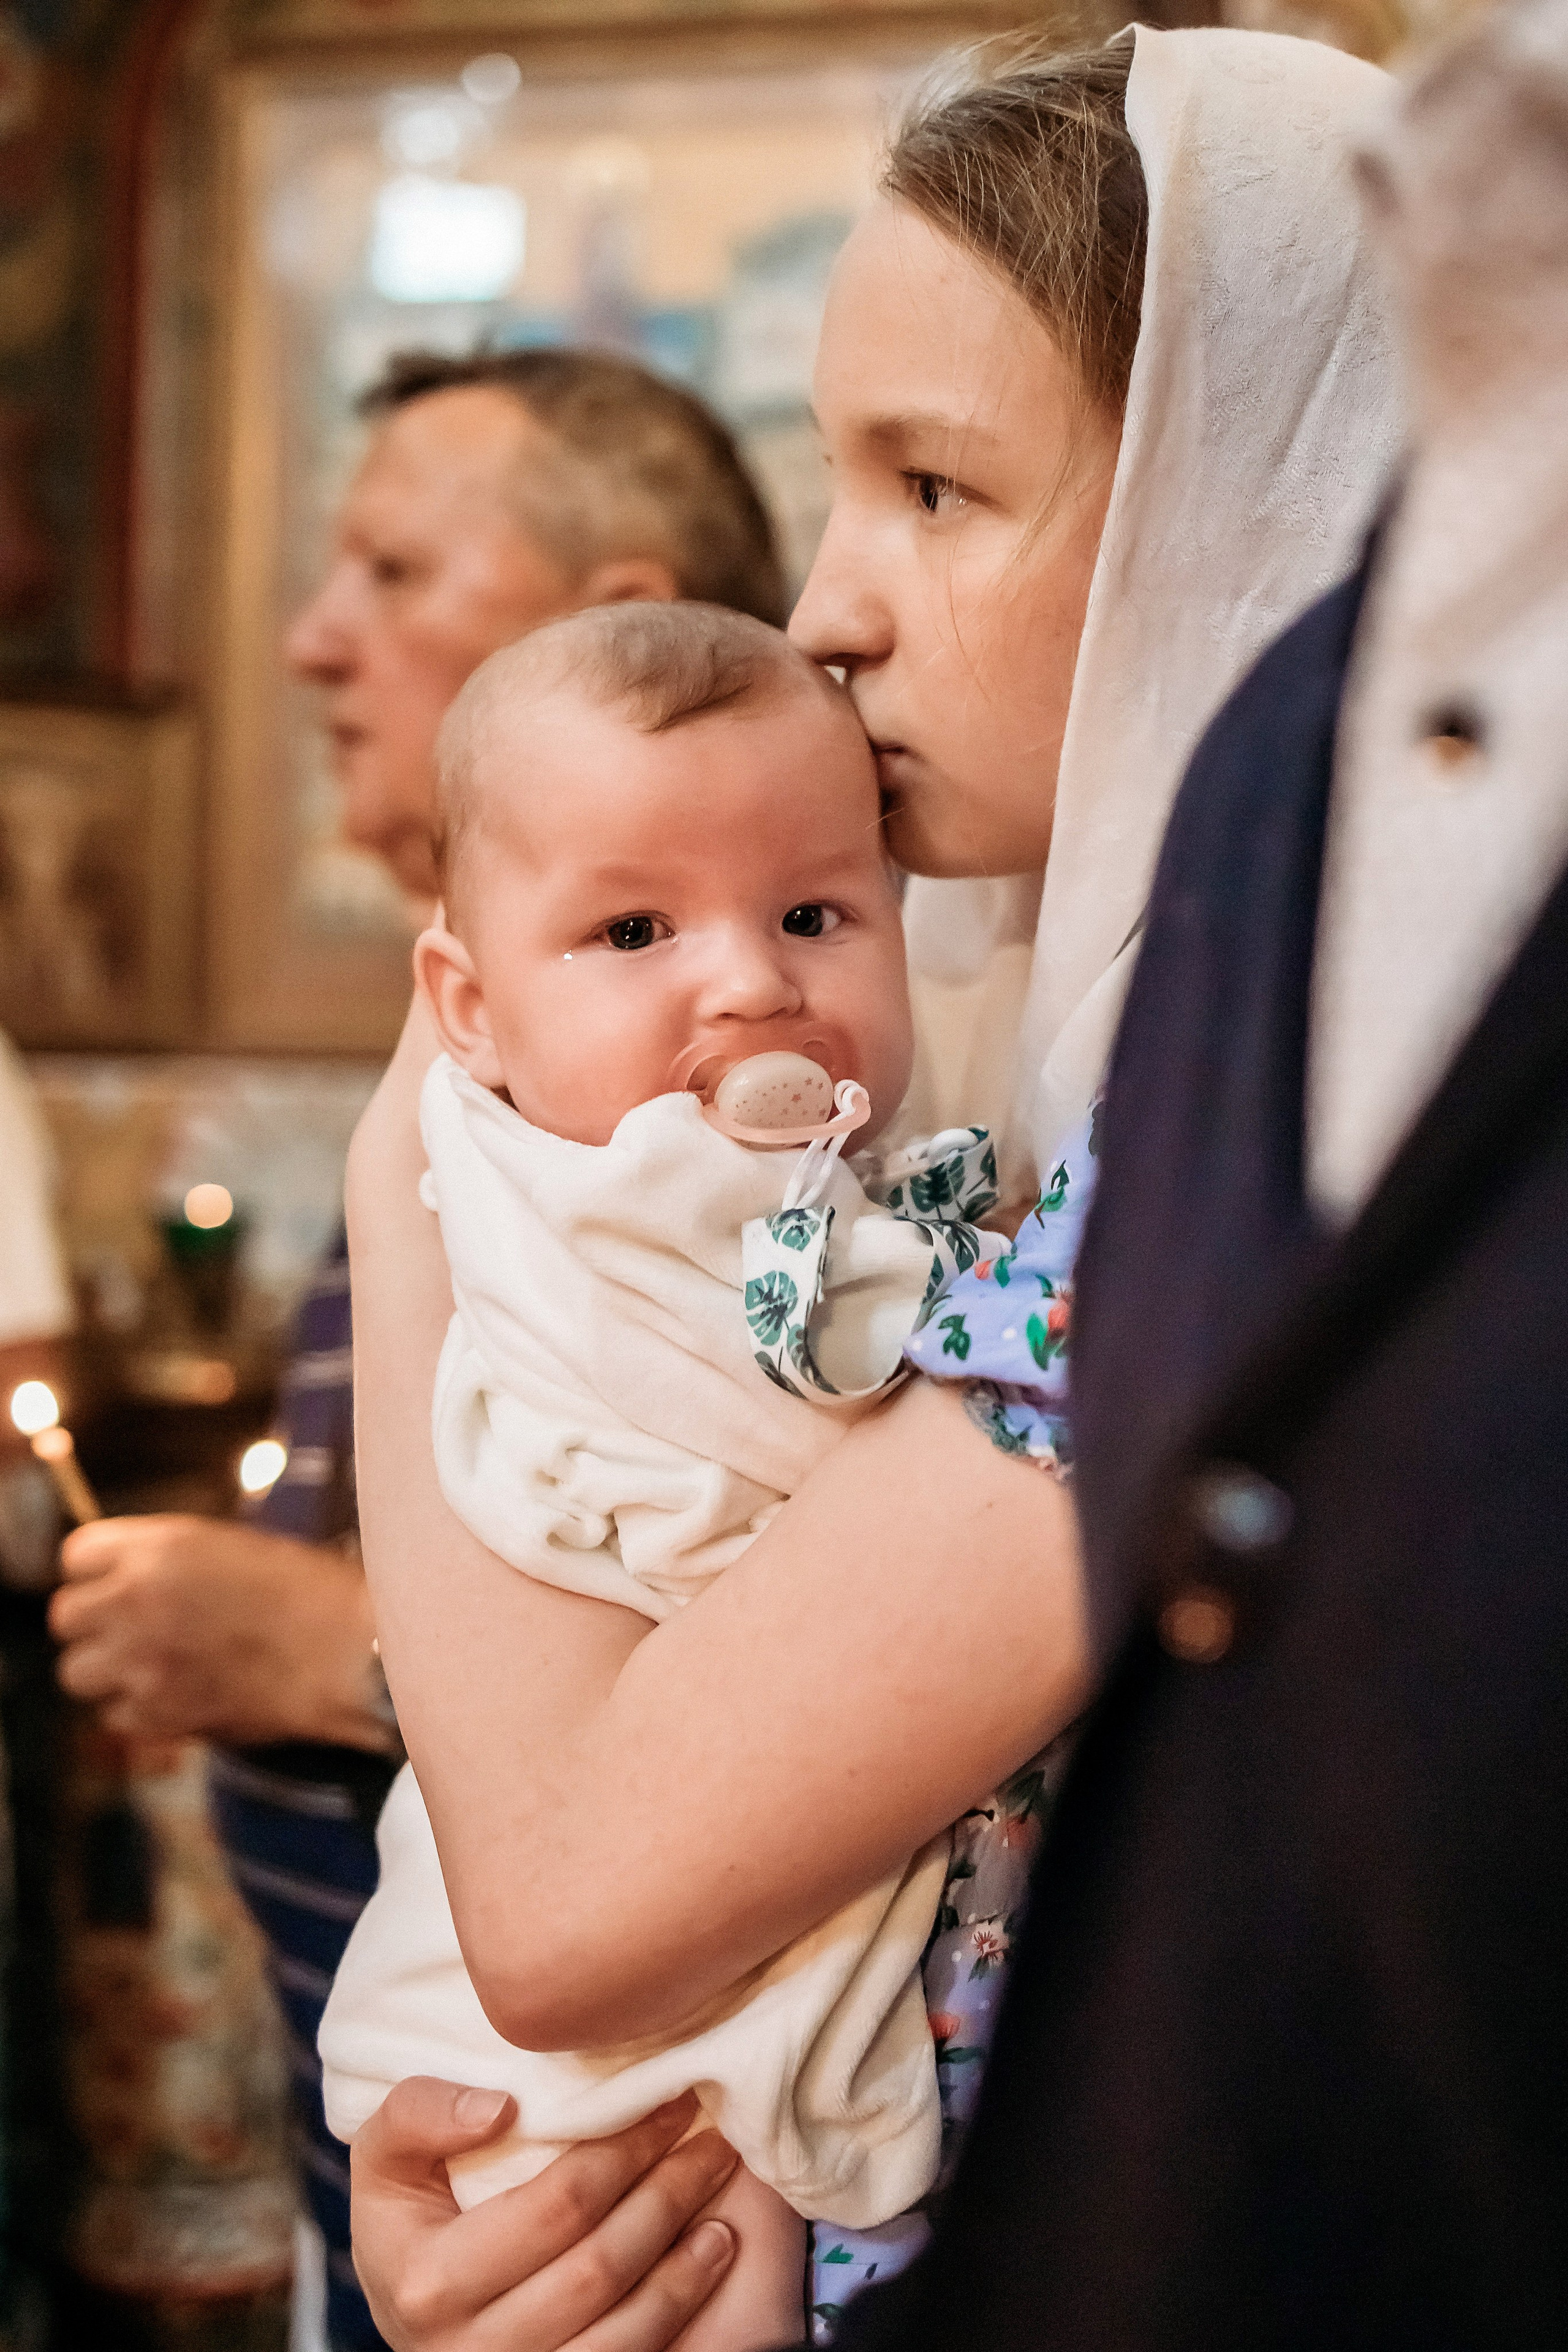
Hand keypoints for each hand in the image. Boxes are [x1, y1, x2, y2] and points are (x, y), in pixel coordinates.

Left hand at [49, 1516, 395, 1749]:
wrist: (345, 1654)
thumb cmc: (306, 1593)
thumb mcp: (228, 1547)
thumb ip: (164, 1561)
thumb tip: (122, 1580)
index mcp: (158, 1547)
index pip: (76, 1555)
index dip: (97, 1572)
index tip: (116, 1583)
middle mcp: (135, 1600)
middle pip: (65, 1616)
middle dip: (94, 1624)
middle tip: (132, 1629)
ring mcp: (140, 1661)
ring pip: (78, 1673)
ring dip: (108, 1671)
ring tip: (153, 1666)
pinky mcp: (156, 1714)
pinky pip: (115, 1717)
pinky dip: (139, 1711)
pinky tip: (179, 1695)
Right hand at [352, 2081, 741, 2351]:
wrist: (409, 2315)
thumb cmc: (410, 2222)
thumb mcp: (386, 2162)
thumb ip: (415, 2116)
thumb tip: (499, 2108)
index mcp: (428, 2282)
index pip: (554, 2207)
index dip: (622, 2150)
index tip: (668, 2100)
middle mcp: (471, 2349)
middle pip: (599, 2265)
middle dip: (667, 2192)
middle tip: (711, 2137)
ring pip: (625, 2327)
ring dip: (688, 2257)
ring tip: (723, 2192)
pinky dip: (681, 2306)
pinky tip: (712, 2253)